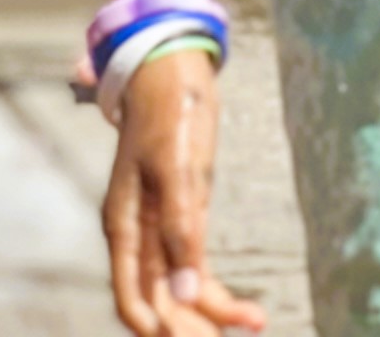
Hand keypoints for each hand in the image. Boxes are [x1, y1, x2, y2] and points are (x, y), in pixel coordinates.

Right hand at [102, 52, 264, 336]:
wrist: (174, 70)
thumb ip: (180, 233)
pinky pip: (196, 273)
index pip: (132, 302)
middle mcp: (139, 236)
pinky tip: (251, 314)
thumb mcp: (177, 172)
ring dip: (211, 318)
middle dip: (191, 330)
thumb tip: (182, 295)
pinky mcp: (184, 220)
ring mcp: (161, 230)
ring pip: (179, 296)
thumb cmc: (169, 114)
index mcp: (124, 227)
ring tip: (255, 324)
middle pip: (159, 306)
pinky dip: (220, 297)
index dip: (161, 332)